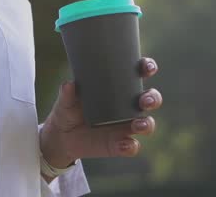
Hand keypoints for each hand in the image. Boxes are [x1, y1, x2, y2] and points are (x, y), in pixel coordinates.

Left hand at [39, 57, 161, 167]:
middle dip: (153, 98)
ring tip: (139, 124)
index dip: (147, 68)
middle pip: (150, 99)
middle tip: (145, 100)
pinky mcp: (120, 144)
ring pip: (147, 124)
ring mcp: (125, 126)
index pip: (138, 74)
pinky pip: (131, 146)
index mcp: (118, 88)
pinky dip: (130, 146)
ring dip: (147, 124)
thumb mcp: (66, 100)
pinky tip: (124, 144)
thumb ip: (67, 93)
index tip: (148, 68)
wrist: (62, 137)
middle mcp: (127, 106)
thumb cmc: (69, 109)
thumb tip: (69, 84)